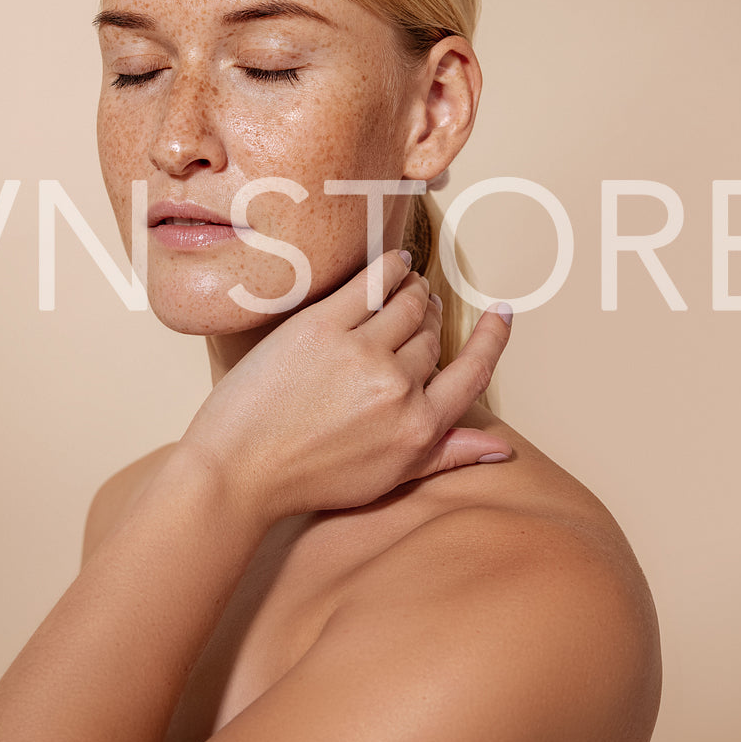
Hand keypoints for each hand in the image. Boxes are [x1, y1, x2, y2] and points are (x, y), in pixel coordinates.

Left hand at [176, 248, 513, 523]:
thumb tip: (502, 450)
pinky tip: (394, 262)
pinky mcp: (321, 327)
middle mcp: (397, 389)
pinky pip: (371, 283)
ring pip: (407, 305)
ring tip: (408, 287)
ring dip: (413, 291)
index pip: (473, 373)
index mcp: (418, 428)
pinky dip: (389, 267)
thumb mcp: (388, 479)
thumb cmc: (309, 478)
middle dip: (430, 322)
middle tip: (420, 312)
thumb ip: (445, 455)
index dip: (492, 340)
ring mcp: (360, 354)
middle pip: (432, 336)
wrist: (238, 469)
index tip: (502, 314)